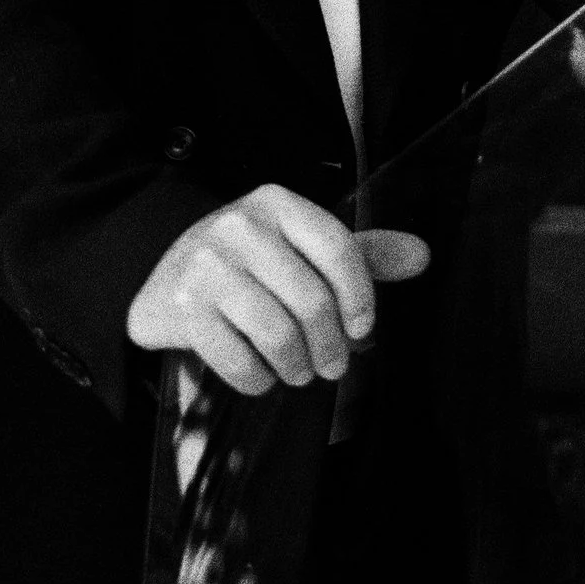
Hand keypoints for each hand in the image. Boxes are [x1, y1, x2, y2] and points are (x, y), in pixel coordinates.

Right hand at [125, 183, 428, 395]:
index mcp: (278, 204)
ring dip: (298, 366)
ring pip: (277, 332)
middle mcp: (240, 226)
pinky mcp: (184, 308)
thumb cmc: (250, 263)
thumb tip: (422, 255)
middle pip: (311, 298)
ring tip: (300, 372)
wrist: (162, 274)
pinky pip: (238, 358)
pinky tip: (263, 376)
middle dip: (332, 345)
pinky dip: (259, 379)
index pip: (337, 246)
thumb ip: (362, 253)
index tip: (364, 330)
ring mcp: (208, 265)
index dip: (361, 295)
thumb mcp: (301, 246)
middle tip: (334, 366)